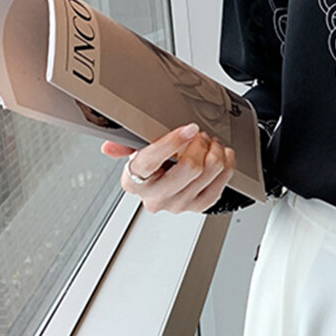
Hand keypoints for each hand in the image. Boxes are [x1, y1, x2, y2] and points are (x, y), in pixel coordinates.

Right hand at [100, 123, 235, 213]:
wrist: (165, 180)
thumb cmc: (153, 163)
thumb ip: (125, 145)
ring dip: (215, 152)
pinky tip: (222, 155)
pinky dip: (226, 165)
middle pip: (188, 168)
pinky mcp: (198, 207)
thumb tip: (109, 148)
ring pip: (208, 173)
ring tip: (210, 143)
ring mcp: (178, 205)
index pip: (150, 161)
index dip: (172, 142)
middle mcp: (155, 198)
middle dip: (199, 144)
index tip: (189, 128)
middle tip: (200, 134)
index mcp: (134, 182)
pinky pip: (220, 184)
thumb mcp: (137, 150)